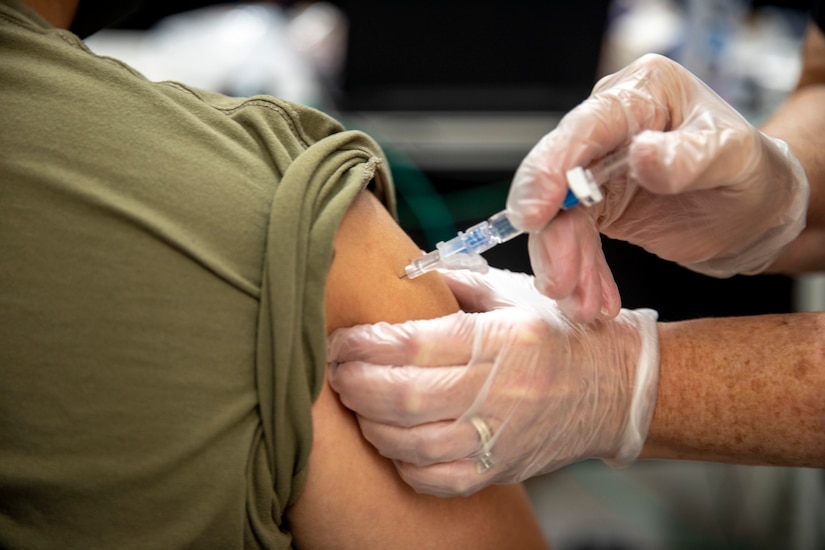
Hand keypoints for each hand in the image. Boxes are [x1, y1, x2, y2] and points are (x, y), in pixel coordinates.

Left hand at [327, 267, 658, 496]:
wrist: (615, 388)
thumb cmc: (560, 335)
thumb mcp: (515, 294)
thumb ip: (456, 285)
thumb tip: (400, 275)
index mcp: (501, 339)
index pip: (414, 345)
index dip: (364, 344)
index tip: (341, 340)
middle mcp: (499, 391)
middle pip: (403, 397)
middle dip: (354, 385)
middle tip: (334, 372)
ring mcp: (499, 437)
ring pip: (412, 444)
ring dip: (370, 425)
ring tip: (357, 403)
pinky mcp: (500, 469)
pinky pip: (437, 480)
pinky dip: (402, 464)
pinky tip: (392, 442)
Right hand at [508, 53, 808, 321]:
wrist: (756, 214)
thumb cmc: (753, 175)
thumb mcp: (736, 160)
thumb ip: (691, 156)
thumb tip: (642, 155)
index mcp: (642, 93)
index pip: (584, 127)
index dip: (550, 170)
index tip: (534, 215)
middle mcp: (610, 126)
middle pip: (556, 177)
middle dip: (553, 235)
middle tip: (561, 281)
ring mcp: (596, 167)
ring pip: (557, 216)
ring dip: (565, 264)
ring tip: (584, 303)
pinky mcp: (595, 205)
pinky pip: (572, 240)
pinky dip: (579, 273)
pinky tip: (594, 298)